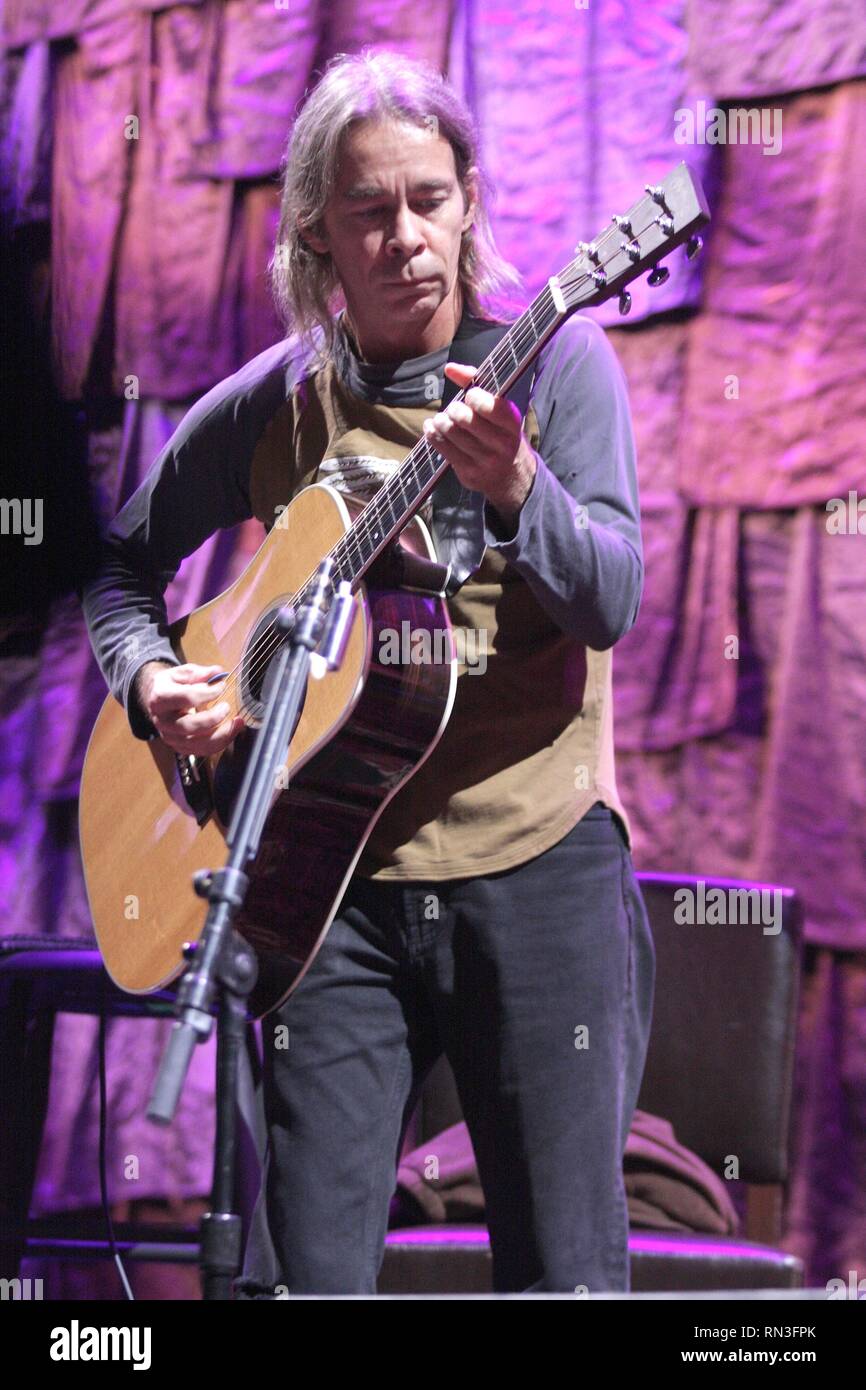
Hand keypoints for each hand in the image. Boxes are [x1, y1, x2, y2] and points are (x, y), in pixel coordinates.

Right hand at [136, 661, 244, 755]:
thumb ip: (201, 673)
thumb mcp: (183, 673)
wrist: (157, 700)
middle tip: (226, 706)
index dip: (208, 692)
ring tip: (237, 722)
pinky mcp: (179, 747)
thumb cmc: (172, 685)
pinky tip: (231, 731)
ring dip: (222, 735)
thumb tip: (218, 673)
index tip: (222, 686)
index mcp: (160, 698)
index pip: (187, 698)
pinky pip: (202, 751)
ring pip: (196, 743)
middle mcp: (162, 721)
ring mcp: (170, 736)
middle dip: (213, 718)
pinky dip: (220, 743)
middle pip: (188, 726)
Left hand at [422, 362, 536, 529]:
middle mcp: (501, 444)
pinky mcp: (468, 473)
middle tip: (454, 409)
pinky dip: (432, 433)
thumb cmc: (501, 433)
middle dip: (454, 409)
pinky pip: (441, 447)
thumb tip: (450, 368)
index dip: (475, 397)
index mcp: (512, 424)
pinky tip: (432, 427)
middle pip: (465, 419)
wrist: (511, 476)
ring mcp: (485, 461)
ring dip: (441, 420)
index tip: (471, 396)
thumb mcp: (499, 409)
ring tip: (443, 419)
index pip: (491, 407)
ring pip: (450, 432)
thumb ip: (476, 383)